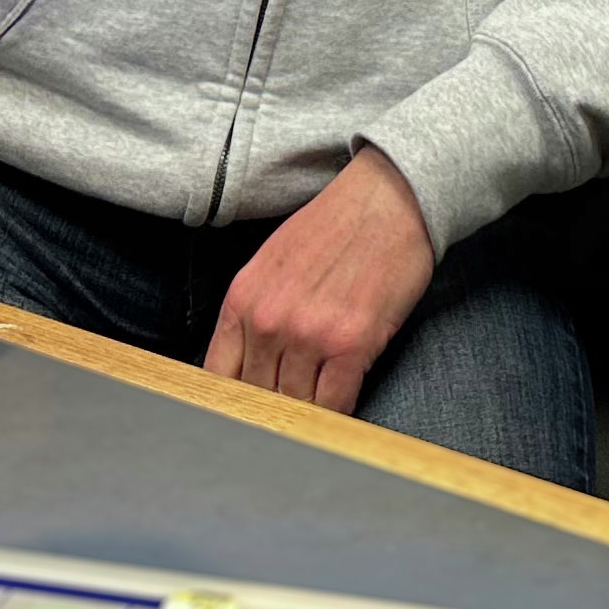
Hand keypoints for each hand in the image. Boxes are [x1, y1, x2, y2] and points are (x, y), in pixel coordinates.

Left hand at [204, 146, 432, 413]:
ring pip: (295, 405)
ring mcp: (308, 334)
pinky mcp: (351, 343)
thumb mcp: (272, 262)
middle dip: (274, 406)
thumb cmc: (337, 226)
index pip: (218, 378)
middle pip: (258, 397)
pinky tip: (343, 399)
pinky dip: (338, 411)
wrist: (390, 197)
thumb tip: (246, 367)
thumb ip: (252, 312)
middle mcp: (268, 320)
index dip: (234, 401)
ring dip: (308, 409)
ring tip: (321, 401)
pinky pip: (334, 403)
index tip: (249, 409)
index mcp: (242, 299)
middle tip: (290, 410)